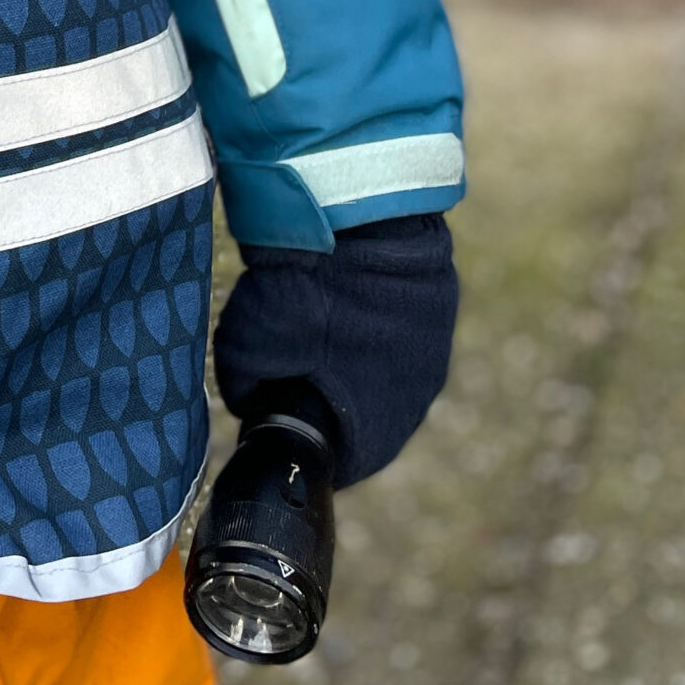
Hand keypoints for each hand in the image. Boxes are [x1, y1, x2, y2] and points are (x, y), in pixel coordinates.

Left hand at [212, 213, 458, 487]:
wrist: (354, 223)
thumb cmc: (299, 295)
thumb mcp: (244, 349)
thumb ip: (244, 386)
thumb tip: (244, 396)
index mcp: (376, 426)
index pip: (346, 461)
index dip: (313, 445)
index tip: (286, 425)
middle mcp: (417, 398)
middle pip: (371, 416)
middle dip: (335, 399)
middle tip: (298, 370)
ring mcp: (434, 350)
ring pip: (390, 371)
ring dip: (360, 360)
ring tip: (323, 329)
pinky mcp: (441, 306)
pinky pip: (406, 331)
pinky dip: (379, 323)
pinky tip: (351, 301)